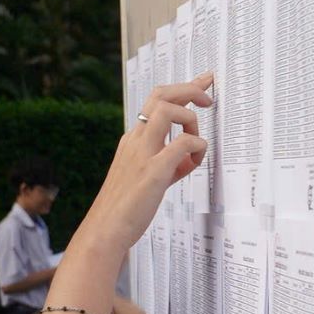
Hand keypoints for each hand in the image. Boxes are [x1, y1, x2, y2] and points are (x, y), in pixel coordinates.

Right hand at [75, 75, 212, 253]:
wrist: (105, 231)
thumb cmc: (126, 209)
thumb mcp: (148, 178)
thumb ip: (169, 163)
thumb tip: (190, 158)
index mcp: (133, 140)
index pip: (156, 102)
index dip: (183, 88)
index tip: (204, 82)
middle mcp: (135, 141)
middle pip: (161, 95)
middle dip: (190, 90)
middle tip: (208, 99)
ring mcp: (142, 154)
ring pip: (168, 110)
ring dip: (191, 120)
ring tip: (195, 144)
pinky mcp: (153, 172)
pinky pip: (182, 144)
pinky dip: (196, 147)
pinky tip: (193, 163)